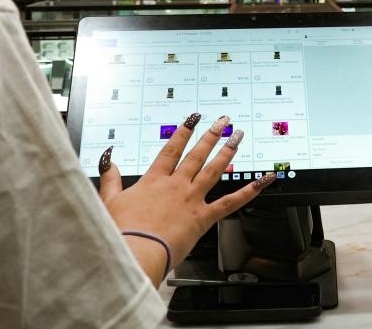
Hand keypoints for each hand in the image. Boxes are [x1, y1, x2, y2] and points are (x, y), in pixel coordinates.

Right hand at [97, 113, 274, 283]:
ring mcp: (191, 200)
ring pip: (214, 170)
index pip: (172, 149)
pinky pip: (230, 203)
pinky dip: (248, 191)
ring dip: (228, 151)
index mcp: (154, 180)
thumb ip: (111, 180)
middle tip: (224, 121)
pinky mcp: (202, 218)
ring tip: (238, 136)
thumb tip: (109, 159)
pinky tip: (262, 181)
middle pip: (197, 154)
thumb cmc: (121, 232)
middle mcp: (176, 186)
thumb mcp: (109, 202)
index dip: (183, 132)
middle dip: (211, 135)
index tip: (192, 119)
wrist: (134, 252)